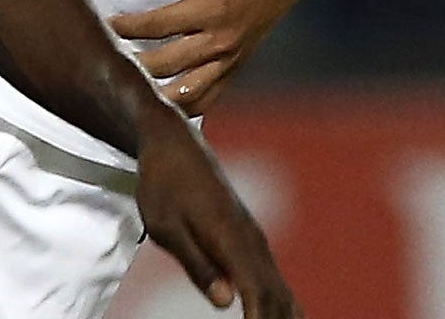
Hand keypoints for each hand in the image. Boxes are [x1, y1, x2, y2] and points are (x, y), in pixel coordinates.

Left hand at [110, 0, 303, 114]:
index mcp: (208, 8)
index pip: (157, 26)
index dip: (126, 28)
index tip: (103, 27)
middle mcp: (219, 39)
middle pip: (167, 65)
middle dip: (134, 66)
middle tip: (107, 63)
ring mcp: (229, 59)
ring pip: (188, 92)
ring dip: (158, 95)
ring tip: (130, 92)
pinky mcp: (234, 69)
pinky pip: (209, 97)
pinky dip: (185, 105)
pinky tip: (164, 107)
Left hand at [134, 107, 299, 315]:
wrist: (174, 143)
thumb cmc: (163, 183)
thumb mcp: (165, 225)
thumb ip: (197, 264)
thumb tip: (225, 301)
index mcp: (232, 240)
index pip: (259, 297)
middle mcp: (252, 242)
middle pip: (277, 300)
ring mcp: (255, 241)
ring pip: (282, 292)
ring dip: (282, 318)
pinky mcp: (251, 242)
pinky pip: (274, 282)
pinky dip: (280, 307)